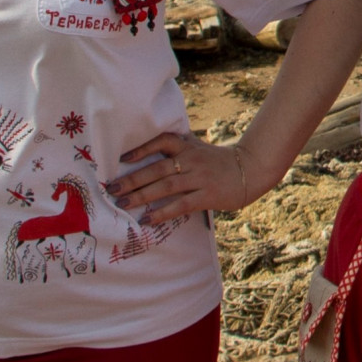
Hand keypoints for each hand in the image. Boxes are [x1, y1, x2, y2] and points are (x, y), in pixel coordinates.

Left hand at [106, 130, 271, 226]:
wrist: (250, 169)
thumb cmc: (218, 161)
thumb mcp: (198, 148)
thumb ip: (178, 149)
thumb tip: (147, 158)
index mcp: (188, 146)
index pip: (162, 142)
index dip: (141, 149)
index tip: (122, 159)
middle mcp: (191, 160)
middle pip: (157, 169)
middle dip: (132, 179)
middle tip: (112, 188)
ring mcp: (200, 178)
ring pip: (166, 187)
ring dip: (141, 196)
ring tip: (123, 203)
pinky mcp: (207, 195)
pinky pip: (180, 205)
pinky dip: (162, 213)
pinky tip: (148, 219)